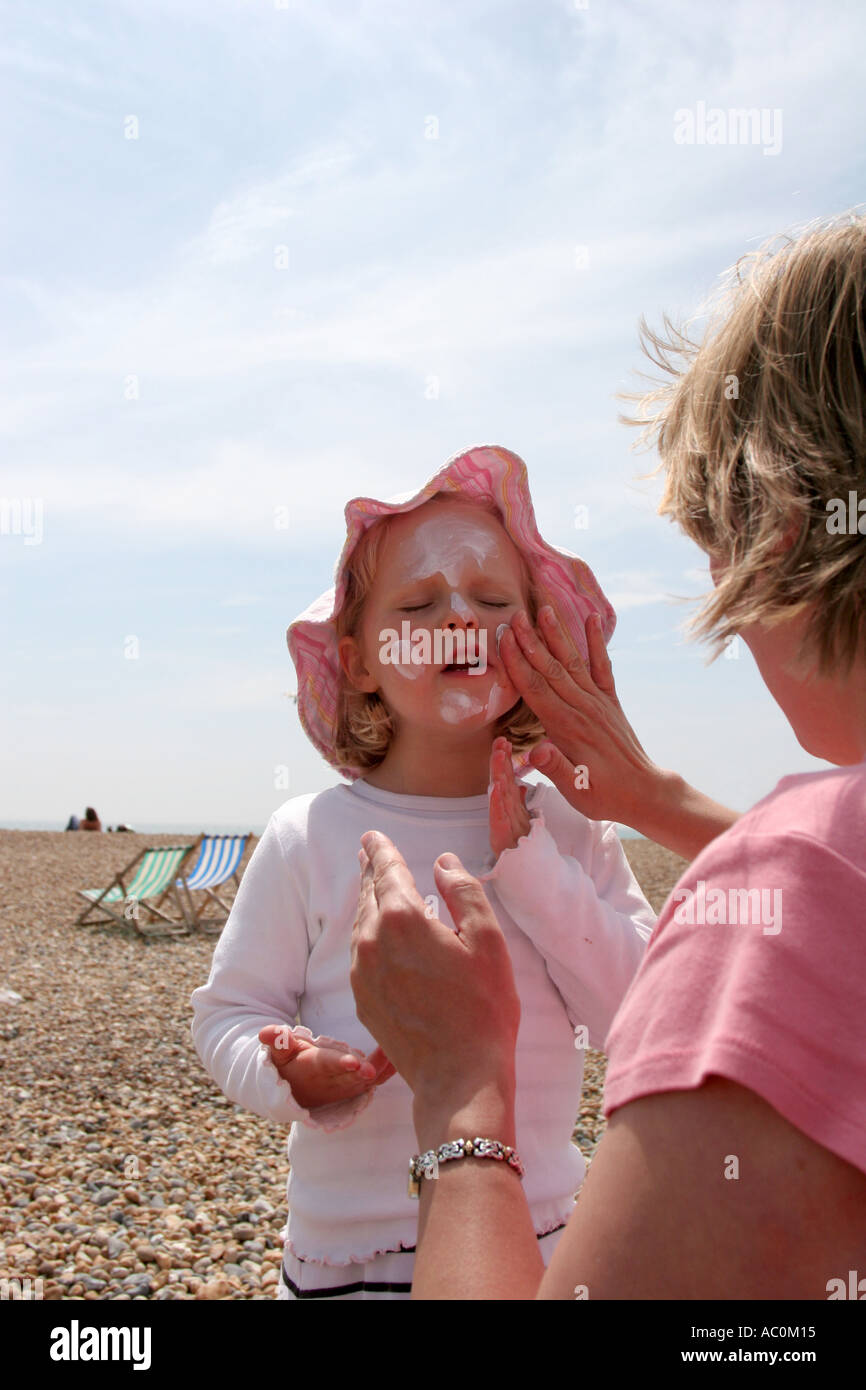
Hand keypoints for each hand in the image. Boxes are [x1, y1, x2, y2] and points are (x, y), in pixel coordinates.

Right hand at [258, 1024, 394, 1111]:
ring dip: (384, 1065)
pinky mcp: (360, 1083)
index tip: (356, 1063)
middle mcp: (334, 1079)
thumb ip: (277, 1042)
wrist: (295, 1091)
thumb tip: (267, 1032)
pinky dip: (391, 1068)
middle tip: (381, 1061)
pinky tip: (406, 1055)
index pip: (329, 1065)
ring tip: (398, 1049)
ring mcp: (349, 1084)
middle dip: (367, 1070)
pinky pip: (379, 1076)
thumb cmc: (288, 1064)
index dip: (343, 1064)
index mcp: (314, 1067)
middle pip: (353, 1074)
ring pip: (369, 1076)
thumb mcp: (279, 1054)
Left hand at [350, 831, 519, 1112]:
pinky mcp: (362, 999)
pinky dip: (367, 933)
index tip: (373, 835)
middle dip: (371, 870)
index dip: (381, 850)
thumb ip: (464, 892)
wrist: (458, 1077)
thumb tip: (442, 862)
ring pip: (360, 923)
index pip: (387, 871)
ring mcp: (361, 973)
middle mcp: (373, 941)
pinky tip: (377, 934)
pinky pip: (359, 953)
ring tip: (374, 887)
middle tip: (370, 851)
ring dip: (367, 901)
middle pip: (368, 894)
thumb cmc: (483, 1009)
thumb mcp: (488, 941)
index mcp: (404, 919)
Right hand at [489, 736, 530, 855]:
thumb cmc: (522, 847)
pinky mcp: (502, 836)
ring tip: (498, 755)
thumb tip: (521, 786)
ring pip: (501, 795)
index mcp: (513, 807)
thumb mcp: (524, 820)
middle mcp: (506, 812)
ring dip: (499, 774)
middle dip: (500, 761)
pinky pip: (500, 817)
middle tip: (499, 741)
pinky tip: (496, 788)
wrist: (525, 872)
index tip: (504, 741)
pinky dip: (498, 802)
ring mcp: (504, 823)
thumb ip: (520, 803)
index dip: (505, 760)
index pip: (508, 778)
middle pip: (502, 782)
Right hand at [498, 605, 656, 826]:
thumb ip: (555, 768)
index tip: (505, 638)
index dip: (518, 662)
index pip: (536, 688)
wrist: (644, 792)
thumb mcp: (576, 791)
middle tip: (516, 615)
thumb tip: (535, 752)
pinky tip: (592, 619)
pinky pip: (603, 666)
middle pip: (550, 668)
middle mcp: (582, 708)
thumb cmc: (604, 795)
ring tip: (545, 609)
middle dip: (531, 641)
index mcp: (567, 728)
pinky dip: (597, 642)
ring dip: (557, 635)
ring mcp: (598, 702)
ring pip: (572, 662)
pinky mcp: (610, 701)